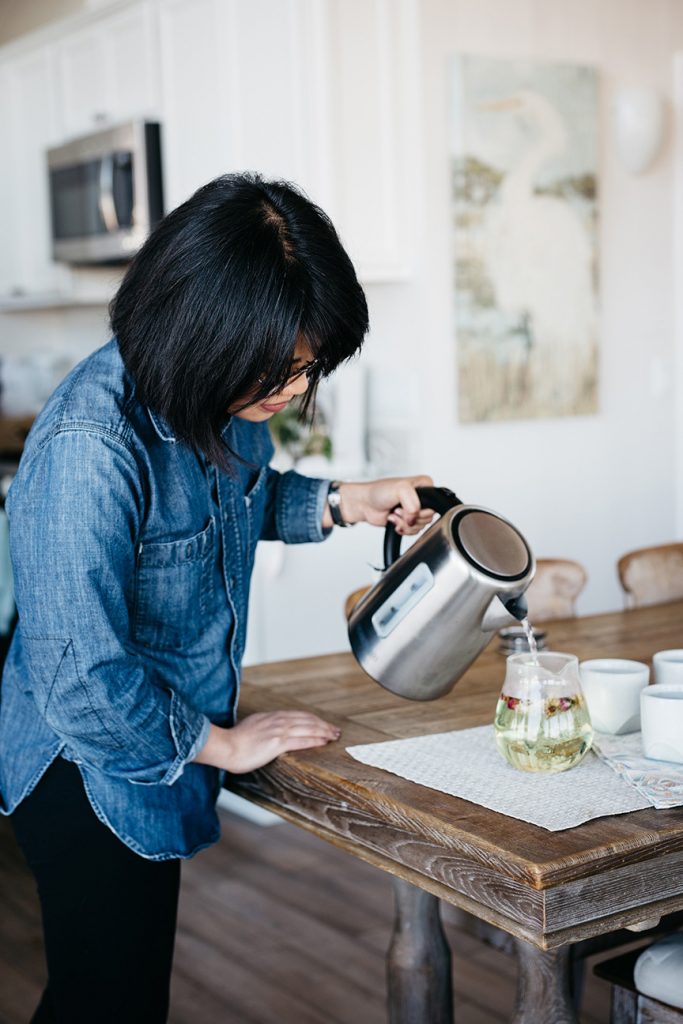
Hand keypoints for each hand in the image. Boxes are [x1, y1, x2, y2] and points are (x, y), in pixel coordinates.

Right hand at [193, 713, 340, 773]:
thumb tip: (268, 733)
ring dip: (324, 732)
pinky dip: (315, 740)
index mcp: (272, 716)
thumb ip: (263, 727)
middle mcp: (278, 720)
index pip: (299, 715)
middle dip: (323, 725)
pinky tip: (323, 742)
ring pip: (308, 728)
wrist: (225, 746)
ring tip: (334, 736)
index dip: (314, 719)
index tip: (323, 724)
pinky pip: (301, 740)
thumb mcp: (251, 727)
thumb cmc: (234, 742)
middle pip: (307, 720)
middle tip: (335, 730)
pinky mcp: (277, 742)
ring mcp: (278, 730)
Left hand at [328, 475, 434, 534]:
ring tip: (394, 513)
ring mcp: (414, 510)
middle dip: (410, 517)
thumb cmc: (378, 491)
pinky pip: (414, 532)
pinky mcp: (408, 521)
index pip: (435, 502)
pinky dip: (402, 529)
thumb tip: (414, 518)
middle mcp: (422, 498)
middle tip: (398, 509)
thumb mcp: (399, 488)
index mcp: (424, 485)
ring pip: (421, 526)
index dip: (422, 508)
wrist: (364, 503)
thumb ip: (413, 502)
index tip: (409, 505)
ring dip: (404, 523)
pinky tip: (393, 520)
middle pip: (428, 517)